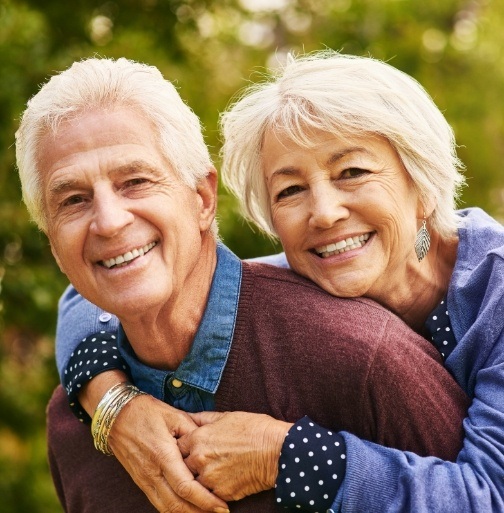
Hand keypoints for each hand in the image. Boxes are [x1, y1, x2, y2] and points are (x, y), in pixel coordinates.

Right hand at [108, 394, 229, 512]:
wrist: (117, 416)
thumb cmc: (148, 412)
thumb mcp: (175, 416)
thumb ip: (194, 433)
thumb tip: (209, 448)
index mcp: (163, 455)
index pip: (186, 487)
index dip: (205, 500)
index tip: (222, 505)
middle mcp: (152, 473)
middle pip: (177, 505)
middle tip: (220, 512)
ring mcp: (144, 480)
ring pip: (166, 508)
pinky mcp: (141, 482)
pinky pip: (158, 503)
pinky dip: (174, 510)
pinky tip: (188, 508)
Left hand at [178, 411, 292, 501]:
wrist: (276, 450)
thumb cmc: (254, 429)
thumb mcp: (226, 416)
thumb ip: (203, 419)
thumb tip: (189, 417)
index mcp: (198, 438)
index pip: (176, 446)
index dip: (182, 447)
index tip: (188, 448)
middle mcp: (198, 459)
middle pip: (181, 466)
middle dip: (187, 464)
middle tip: (202, 460)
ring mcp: (208, 478)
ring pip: (193, 483)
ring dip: (200, 478)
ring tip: (216, 471)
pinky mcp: (221, 494)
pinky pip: (209, 494)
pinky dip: (214, 489)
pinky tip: (226, 479)